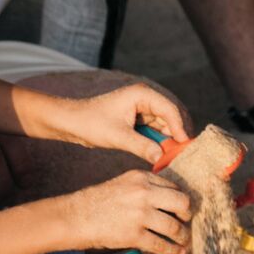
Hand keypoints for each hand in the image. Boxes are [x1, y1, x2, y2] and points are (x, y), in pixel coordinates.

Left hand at [31, 78, 193, 164]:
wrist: (70, 122)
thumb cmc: (91, 123)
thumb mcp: (118, 137)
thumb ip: (142, 146)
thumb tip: (162, 158)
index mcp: (141, 94)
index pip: (169, 109)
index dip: (179, 127)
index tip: (184, 146)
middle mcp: (144, 98)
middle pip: (169, 117)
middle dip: (175, 135)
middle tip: (182, 155)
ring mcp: (140, 108)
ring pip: (162, 125)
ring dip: (166, 140)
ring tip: (173, 158)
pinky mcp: (136, 119)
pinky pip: (153, 130)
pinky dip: (157, 141)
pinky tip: (160, 155)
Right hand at [55, 166, 195, 253]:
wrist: (76, 217)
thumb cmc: (98, 202)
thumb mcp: (123, 184)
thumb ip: (145, 187)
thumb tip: (168, 200)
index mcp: (142, 177)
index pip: (174, 187)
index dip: (182, 200)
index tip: (184, 209)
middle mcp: (144, 193)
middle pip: (182, 203)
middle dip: (187, 215)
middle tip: (186, 223)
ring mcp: (139, 214)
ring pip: (174, 227)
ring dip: (182, 237)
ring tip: (184, 241)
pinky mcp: (133, 235)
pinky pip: (161, 244)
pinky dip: (173, 251)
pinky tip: (178, 253)